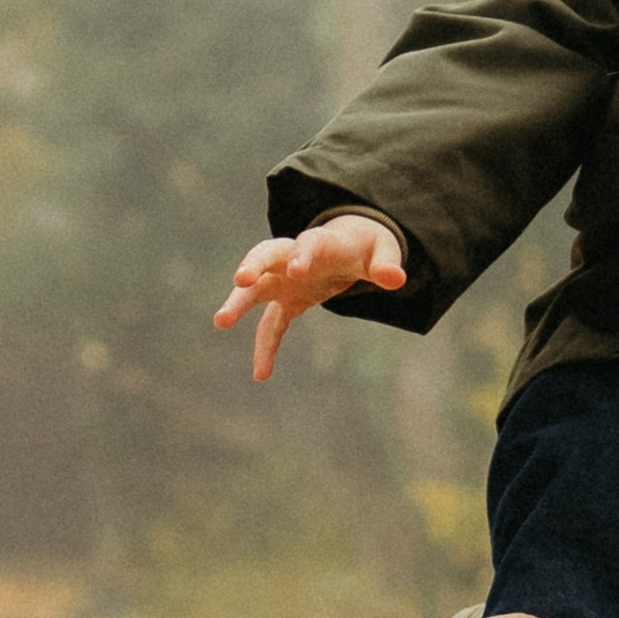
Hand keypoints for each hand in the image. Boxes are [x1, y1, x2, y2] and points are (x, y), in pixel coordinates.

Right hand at [214, 213, 405, 381]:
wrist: (349, 248)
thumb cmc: (365, 248)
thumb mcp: (382, 254)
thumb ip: (387, 265)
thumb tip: (398, 279)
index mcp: (319, 242)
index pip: (307, 245)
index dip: (302, 255)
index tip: (298, 269)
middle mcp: (292, 258)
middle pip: (265, 256)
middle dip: (252, 266)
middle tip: (239, 280)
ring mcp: (283, 280)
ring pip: (255, 290)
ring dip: (238, 303)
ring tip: (220, 321)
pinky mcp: (285, 302)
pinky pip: (271, 326)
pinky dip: (265, 348)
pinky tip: (262, 375)